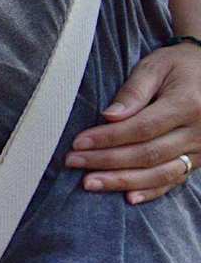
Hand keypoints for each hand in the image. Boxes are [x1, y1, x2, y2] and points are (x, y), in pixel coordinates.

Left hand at [66, 42, 200, 203]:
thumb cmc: (180, 65)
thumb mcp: (155, 66)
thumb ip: (133, 91)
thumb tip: (109, 118)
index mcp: (187, 105)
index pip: (141, 128)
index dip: (108, 138)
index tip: (78, 143)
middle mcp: (199, 132)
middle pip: (148, 154)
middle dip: (108, 162)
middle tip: (74, 163)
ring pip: (161, 173)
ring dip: (124, 181)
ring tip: (91, 183)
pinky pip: (176, 179)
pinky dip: (152, 191)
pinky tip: (128, 197)